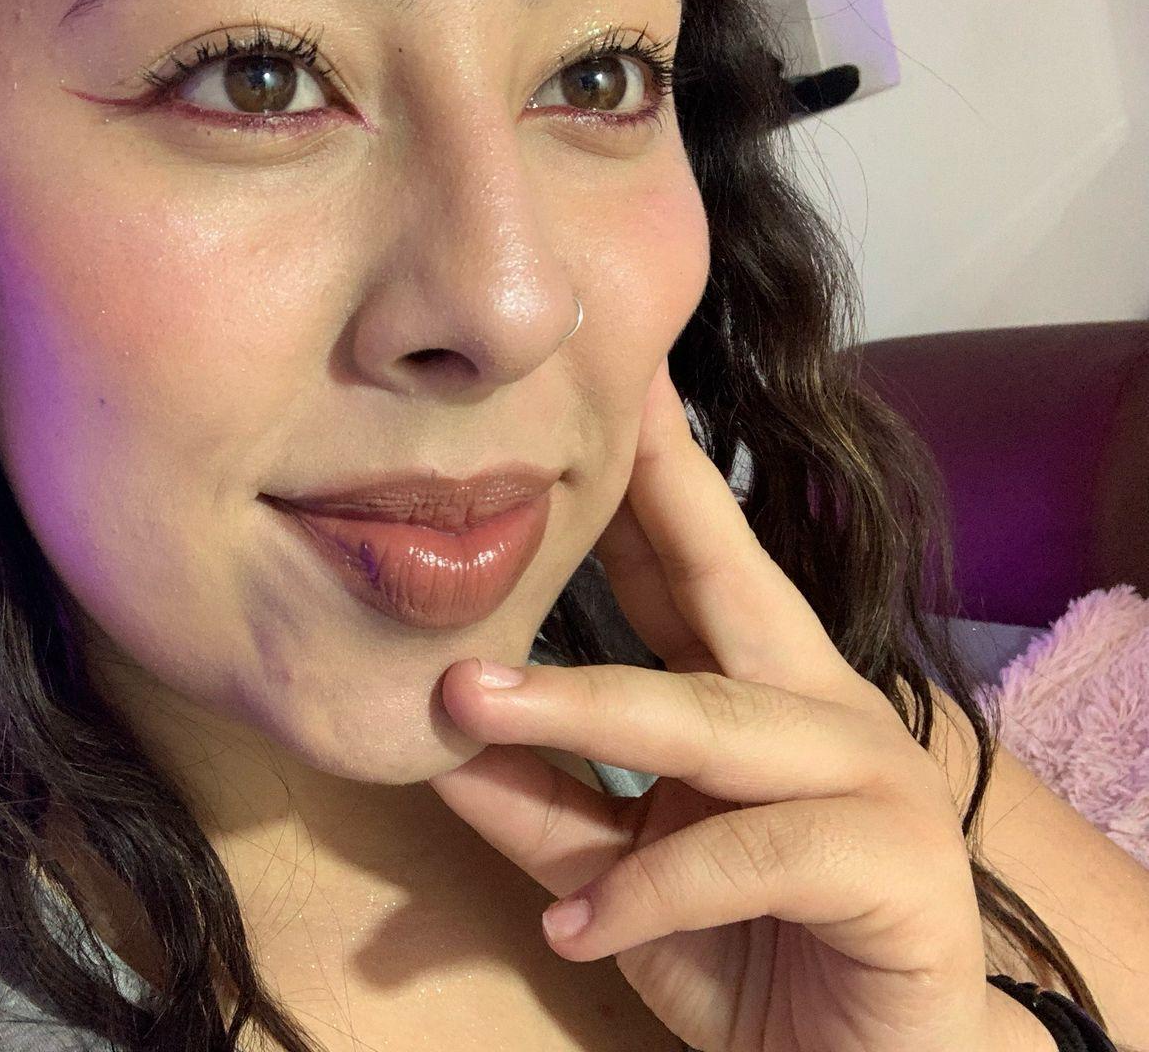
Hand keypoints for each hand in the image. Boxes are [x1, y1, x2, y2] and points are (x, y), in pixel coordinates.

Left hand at [426, 360, 1004, 1051]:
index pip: (692, 561)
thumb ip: (539, 802)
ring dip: (581, 709)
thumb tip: (433, 733)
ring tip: (469, 703)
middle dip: (647, 499)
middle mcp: (821, 709)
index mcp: (760, 691)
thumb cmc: (745, 950)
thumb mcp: (618, 871)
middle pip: (721, 586)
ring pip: (710, 721)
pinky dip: (649, 889)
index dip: (648, 472)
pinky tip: (577, 925)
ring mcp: (869, 780)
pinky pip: (748, 857)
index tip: (606, 378)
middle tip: (563, 431)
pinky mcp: (895, 868)